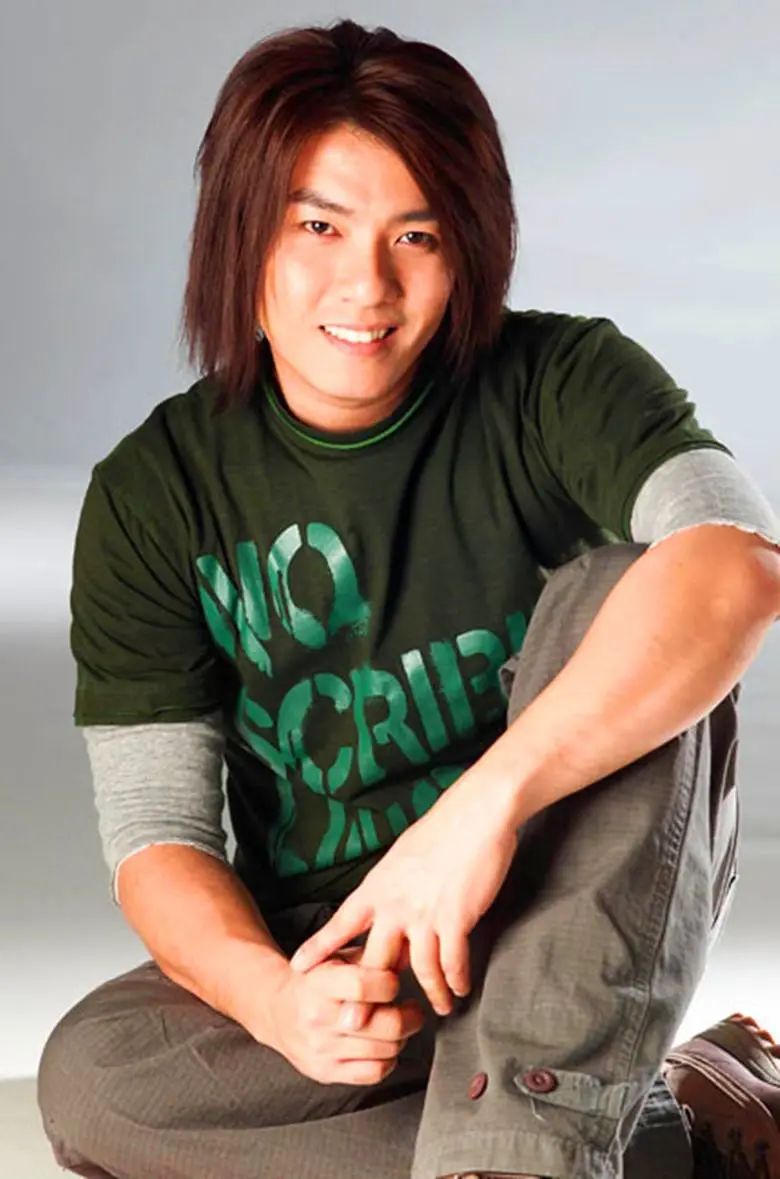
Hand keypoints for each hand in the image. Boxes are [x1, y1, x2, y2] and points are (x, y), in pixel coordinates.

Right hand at [264, 944, 426, 1085]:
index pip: (363, 985)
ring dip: (401, 1038)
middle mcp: (318, 1019)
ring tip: (396, 1025)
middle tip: (413, 1009)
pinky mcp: (326, 1072)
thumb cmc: (314, 980)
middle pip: (385, 1025)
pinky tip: (382, 1045)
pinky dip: (388, 1060)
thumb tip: (405, 955)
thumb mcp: (334, 955)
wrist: (276, 1011)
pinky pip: (375, 1072)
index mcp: (319, 984)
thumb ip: (369, 956)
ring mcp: (322, 1049)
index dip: (389, 983)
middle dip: (410, 1016)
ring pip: (386, 1050)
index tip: (394, 982)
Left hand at [288, 774, 518, 1018]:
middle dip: (368, 996)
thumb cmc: (442, 831)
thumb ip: (392, 889)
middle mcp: (394, 905)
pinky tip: (460, 989)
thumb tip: (389, 910)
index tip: (297, 967)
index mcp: (378, 887)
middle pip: (376, 962)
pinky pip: (452, 963)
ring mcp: (424, 914)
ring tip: (439, 1009)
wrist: (475, 815)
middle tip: (360, 1024)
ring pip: (420, 971)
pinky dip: (456, 980)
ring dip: (431, 994)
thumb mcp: (402, 858)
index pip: (341, 923)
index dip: (319, 947)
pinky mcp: (455, 919)